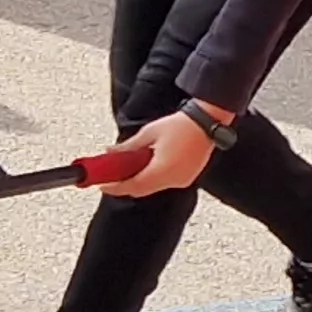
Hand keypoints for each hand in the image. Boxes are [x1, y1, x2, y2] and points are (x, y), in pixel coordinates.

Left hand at [99, 107, 216, 197]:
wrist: (208, 122)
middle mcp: (173, 180)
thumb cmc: (181, 125)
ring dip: (139, 181)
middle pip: (142, 190)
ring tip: (129, 168)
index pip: (132, 186)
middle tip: (112, 177)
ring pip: (153, 187)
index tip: (103, 185)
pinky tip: (148, 167)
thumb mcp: (149, 133)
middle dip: (126, 185)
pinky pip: (165, 183)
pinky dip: (153, 178)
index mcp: (161, 170)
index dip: (115, 188)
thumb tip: (110, 153)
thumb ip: (128, 147)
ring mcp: (182, 180)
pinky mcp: (188, 178)